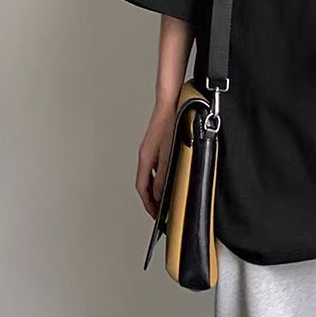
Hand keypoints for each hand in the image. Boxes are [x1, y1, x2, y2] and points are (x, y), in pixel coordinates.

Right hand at [136, 103, 176, 219]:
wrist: (171, 102)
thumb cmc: (169, 122)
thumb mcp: (168, 152)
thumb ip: (164, 174)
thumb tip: (161, 192)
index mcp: (145, 158)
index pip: (143, 188)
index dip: (149, 203)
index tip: (156, 215)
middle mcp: (146, 155)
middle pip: (145, 183)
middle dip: (152, 199)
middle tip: (162, 210)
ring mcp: (152, 149)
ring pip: (152, 174)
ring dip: (158, 187)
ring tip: (167, 196)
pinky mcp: (159, 143)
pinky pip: (158, 165)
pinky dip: (162, 175)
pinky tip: (172, 175)